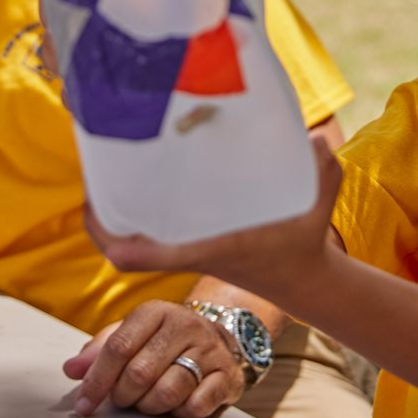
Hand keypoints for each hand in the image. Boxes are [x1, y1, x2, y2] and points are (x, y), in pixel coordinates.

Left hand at [64, 301, 245, 417]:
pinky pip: (196, 404)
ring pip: (168, 391)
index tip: (84, 404)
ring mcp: (210, 348)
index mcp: (157, 311)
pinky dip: (181, 412)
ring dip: (151, 406)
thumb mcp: (132, 336)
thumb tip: (72, 369)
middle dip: (124, 396)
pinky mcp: (227, 373)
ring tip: (150, 399)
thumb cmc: (162, 342)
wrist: (214, 341)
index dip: (96, 380)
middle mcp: (186, 324)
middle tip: (125, 399)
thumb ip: (100, 350)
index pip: (119, 346)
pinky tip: (178, 403)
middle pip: (140, 372)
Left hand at [85, 130, 341, 305]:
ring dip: (113, 220)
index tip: (95, 200)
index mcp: (210, 250)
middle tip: (98, 172)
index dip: (112, 234)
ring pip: (133, 244)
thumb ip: (322, 172)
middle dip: (101, 218)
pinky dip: (136, 222)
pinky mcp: (195, 247)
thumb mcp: (319, 206)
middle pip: (124, 251)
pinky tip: (142, 187)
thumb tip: (315, 138)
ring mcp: (189, 253)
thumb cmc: (305, 243)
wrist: (302, 280)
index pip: (145, 256)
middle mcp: (191, 254)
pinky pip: (151, 240)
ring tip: (110, 174)